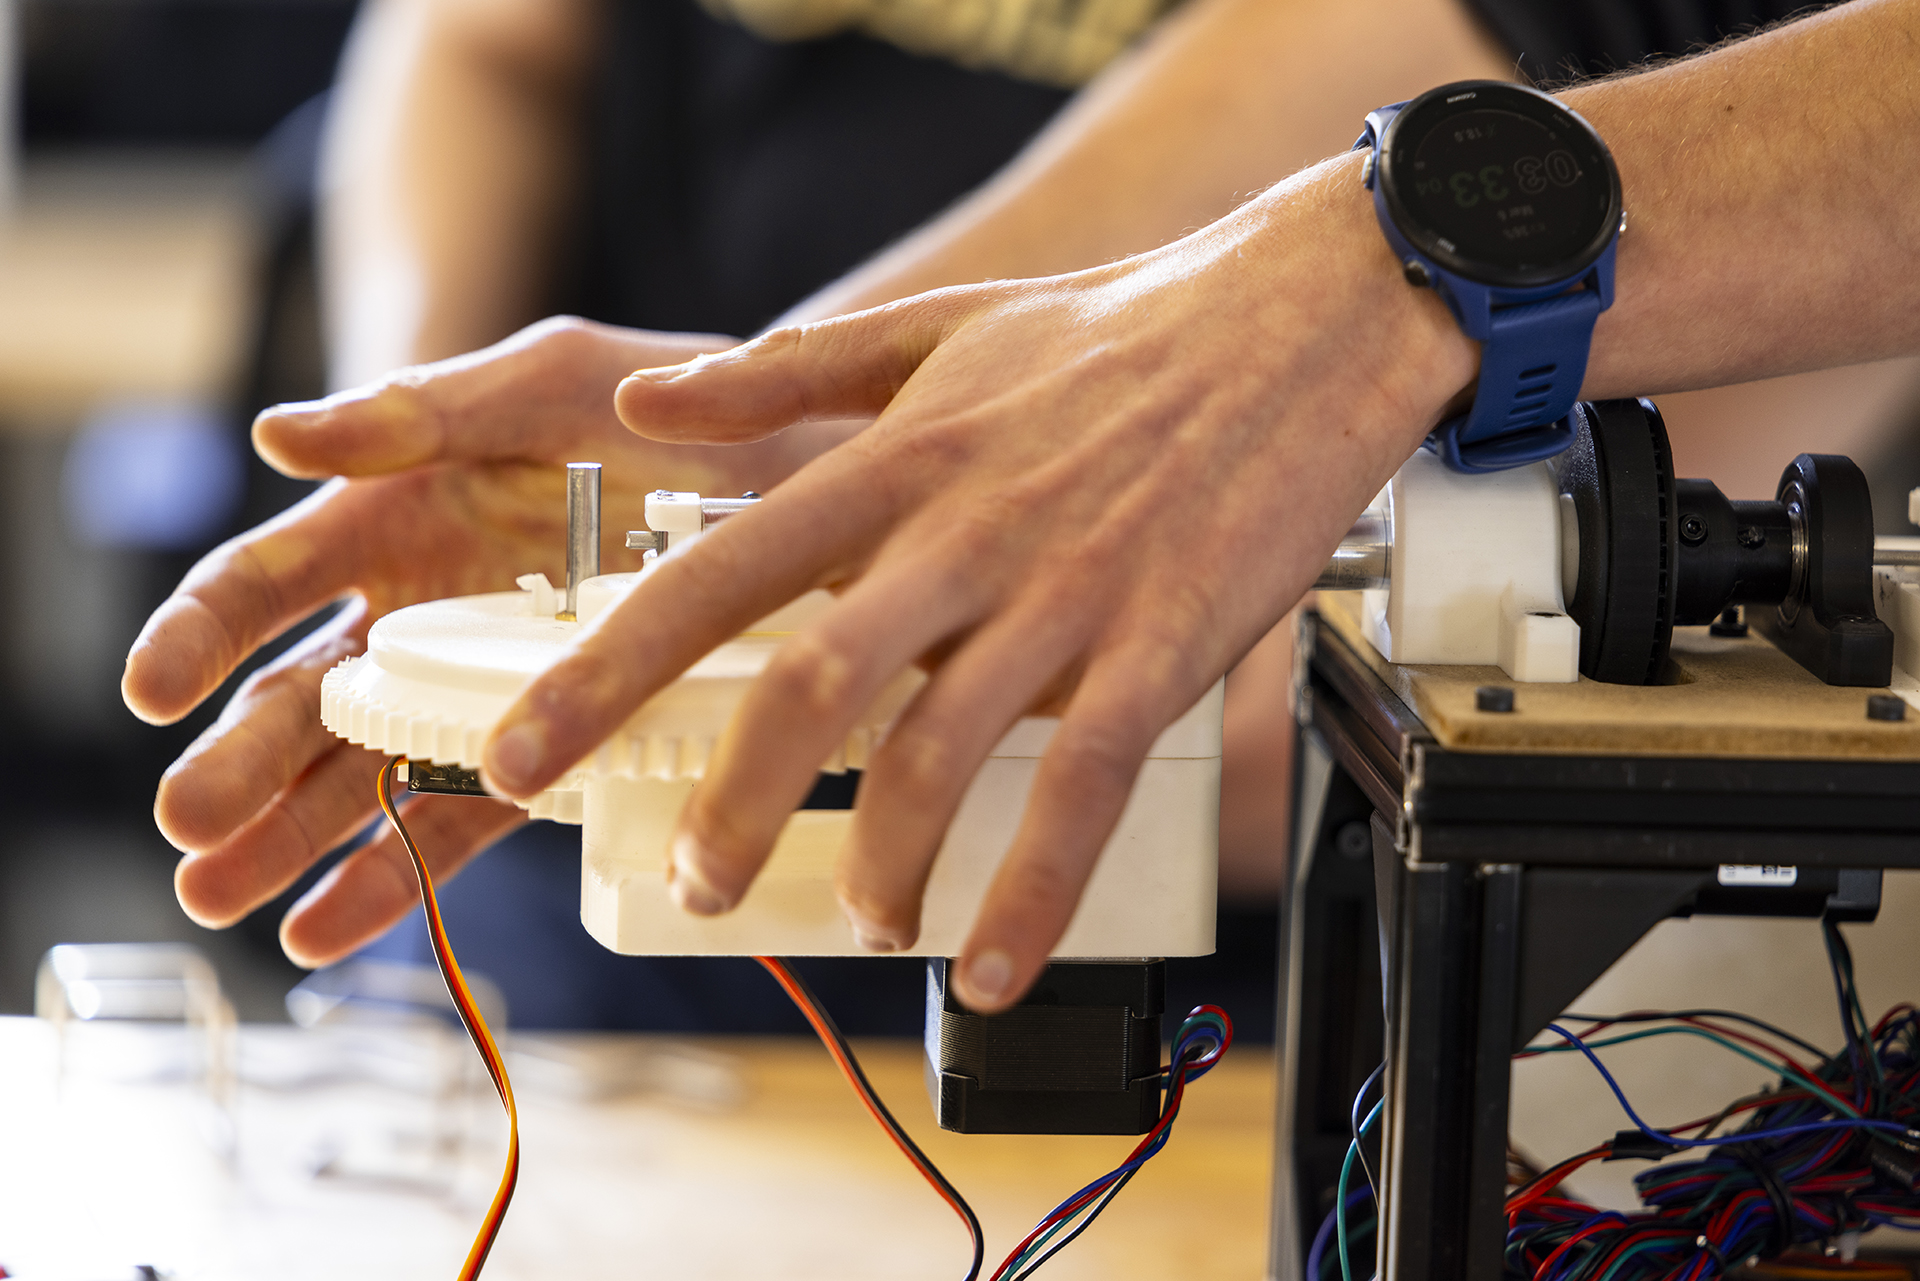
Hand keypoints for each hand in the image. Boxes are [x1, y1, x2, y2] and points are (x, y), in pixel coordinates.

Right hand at [123, 317, 850, 966]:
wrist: (799, 472)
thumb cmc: (671, 407)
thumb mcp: (554, 382)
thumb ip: (426, 410)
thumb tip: (276, 432)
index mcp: (397, 513)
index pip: (270, 578)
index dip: (202, 631)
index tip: (148, 691)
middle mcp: (421, 610)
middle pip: (302, 696)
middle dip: (238, 761)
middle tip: (186, 825)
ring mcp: (480, 689)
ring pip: (363, 773)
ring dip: (291, 838)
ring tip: (220, 899)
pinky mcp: (550, 750)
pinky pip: (461, 820)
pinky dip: (392, 877)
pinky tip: (323, 930)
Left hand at [477, 154, 1476, 1009]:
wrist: (1306, 315)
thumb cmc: (1118, 330)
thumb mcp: (934, 326)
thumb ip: (784, 375)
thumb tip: (648, 405)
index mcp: (894, 458)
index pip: (716, 572)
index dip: (606, 670)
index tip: (520, 753)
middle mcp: (961, 531)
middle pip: (807, 686)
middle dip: (726, 803)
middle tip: (687, 884)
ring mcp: (1065, 593)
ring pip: (937, 753)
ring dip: (879, 864)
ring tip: (859, 922)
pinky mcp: (1165, 644)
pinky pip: (1079, 787)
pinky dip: (1032, 890)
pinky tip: (995, 966)